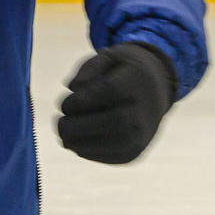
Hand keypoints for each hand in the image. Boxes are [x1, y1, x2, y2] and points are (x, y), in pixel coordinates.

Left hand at [57, 43, 175, 164]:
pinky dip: (89, 152)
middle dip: (79, 127)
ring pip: (113, 144)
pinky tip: (77, 142)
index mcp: (135, 82)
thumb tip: (73, 87)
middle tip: (60, 124)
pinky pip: (111, 157)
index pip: (109, 93)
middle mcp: (143, 111)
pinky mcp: (135, 153)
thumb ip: (88, 69)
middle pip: (113, 123)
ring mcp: (142, 135)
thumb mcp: (108, 57)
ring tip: (64, 136)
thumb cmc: (122, 73)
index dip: (80, 102)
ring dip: (80, 143)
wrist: (155, 92)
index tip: (65, 103)